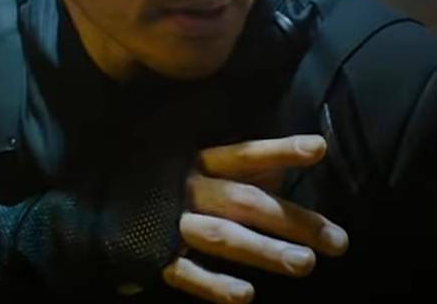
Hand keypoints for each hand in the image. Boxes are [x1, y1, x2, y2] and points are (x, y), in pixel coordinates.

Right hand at [162, 135, 348, 303]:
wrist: (99, 205)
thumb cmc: (166, 182)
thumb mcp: (200, 164)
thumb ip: (243, 169)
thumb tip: (285, 171)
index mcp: (201, 162)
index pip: (246, 154)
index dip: (280, 150)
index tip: (319, 148)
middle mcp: (190, 189)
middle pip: (246, 201)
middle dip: (291, 220)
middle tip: (337, 241)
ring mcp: (172, 223)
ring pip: (222, 235)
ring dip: (264, 251)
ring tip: (305, 265)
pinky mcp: (155, 256)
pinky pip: (187, 273)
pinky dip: (215, 286)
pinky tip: (245, 296)